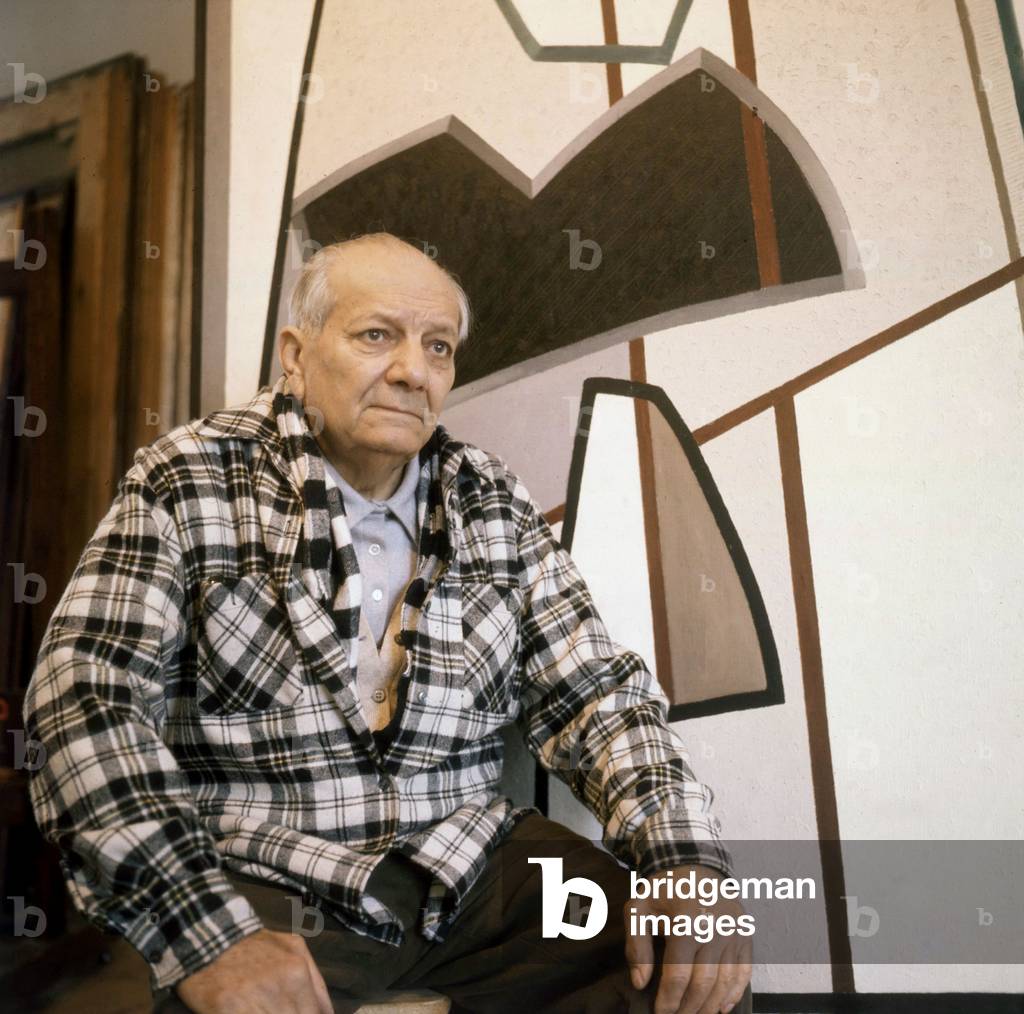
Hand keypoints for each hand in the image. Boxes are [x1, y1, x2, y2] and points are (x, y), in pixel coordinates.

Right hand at [174, 927, 332, 1013]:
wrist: (213, 938)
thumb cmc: (257, 945)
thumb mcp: (294, 949)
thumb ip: (316, 982)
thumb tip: (327, 1013)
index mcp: (298, 973)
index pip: (316, 1013)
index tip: (299, 1012)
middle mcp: (280, 988)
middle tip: (279, 1007)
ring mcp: (253, 1000)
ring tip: (265, 1008)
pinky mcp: (229, 1009)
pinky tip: (250, 1012)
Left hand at [624, 864, 751, 1013]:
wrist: (696, 863)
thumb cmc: (664, 888)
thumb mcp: (640, 907)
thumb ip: (637, 945)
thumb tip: (640, 983)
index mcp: (687, 921)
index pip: (679, 974)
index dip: (669, 999)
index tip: (660, 1013)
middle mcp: (716, 929)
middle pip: (704, 984)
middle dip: (688, 1007)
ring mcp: (734, 933)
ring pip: (724, 983)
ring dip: (709, 1006)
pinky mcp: (745, 936)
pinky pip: (743, 973)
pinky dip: (733, 995)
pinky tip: (720, 1008)